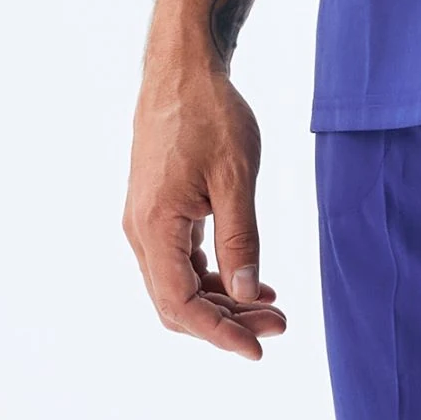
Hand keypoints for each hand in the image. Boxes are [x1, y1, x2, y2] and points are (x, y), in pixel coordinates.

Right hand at [124, 56, 285, 357]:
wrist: (182, 70)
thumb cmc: (210, 114)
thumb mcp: (235, 178)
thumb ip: (241, 241)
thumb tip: (248, 295)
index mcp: (154, 226)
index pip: (179, 304)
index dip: (218, 333)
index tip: (258, 349)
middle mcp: (141, 231)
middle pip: (177, 303)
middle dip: (227, 322)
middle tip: (279, 326)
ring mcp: (147, 223)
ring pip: (180, 286)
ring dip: (223, 303)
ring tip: (273, 309)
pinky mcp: (159, 213)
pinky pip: (182, 263)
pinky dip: (215, 279)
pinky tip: (253, 283)